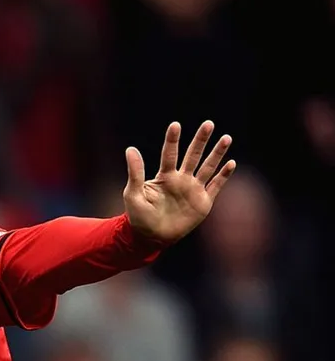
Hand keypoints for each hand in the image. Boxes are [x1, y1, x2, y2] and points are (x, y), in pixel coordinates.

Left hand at [123, 121, 236, 243]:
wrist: (151, 237)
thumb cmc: (138, 216)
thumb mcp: (133, 193)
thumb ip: (135, 172)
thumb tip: (130, 149)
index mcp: (165, 176)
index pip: (170, 154)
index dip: (173, 140)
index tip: (175, 125)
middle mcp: (181, 179)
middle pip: (193, 155)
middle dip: (201, 140)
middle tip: (208, 123)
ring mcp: (193, 189)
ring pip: (208, 167)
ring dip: (217, 153)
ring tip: (226, 138)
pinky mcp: (203, 202)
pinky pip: (215, 186)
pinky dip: (223, 175)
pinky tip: (231, 163)